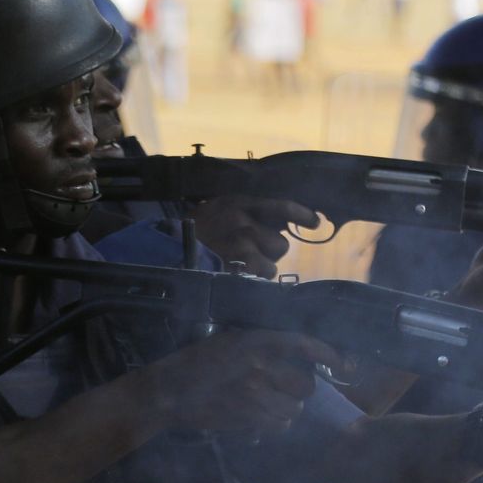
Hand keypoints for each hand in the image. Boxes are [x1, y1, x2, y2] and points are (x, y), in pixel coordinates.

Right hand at [143, 329, 341, 433]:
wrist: (167, 391)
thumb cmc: (197, 362)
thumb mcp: (230, 340)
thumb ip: (262, 344)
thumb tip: (298, 355)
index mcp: (257, 340)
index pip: (306, 345)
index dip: (330, 356)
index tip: (346, 365)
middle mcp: (261, 365)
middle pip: (306, 386)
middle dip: (299, 392)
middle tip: (283, 391)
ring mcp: (255, 394)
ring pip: (294, 410)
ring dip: (286, 411)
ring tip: (265, 406)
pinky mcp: (247, 418)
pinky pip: (277, 427)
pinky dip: (272, 426)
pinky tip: (256, 419)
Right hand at [188, 196, 321, 277]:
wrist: (167, 249)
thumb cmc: (191, 233)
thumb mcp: (216, 211)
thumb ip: (243, 213)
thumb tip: (276, 223)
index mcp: (238, 203)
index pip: (280, 206)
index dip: (301, 213)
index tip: (315, 221)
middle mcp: (243, 220)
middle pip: (280, 242)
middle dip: (269, 251)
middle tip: (248, 253)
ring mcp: (243, 242)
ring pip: (273, 262)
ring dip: (261, 267)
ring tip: (238, 265)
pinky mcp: (241, 263)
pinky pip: (263, 275)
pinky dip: (253, 279)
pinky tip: (235, 274)